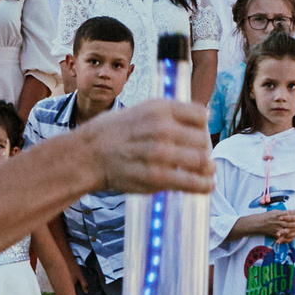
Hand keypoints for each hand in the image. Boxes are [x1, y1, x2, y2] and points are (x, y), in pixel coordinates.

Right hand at [84, 97, 215, 196]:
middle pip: (203, 139)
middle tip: (197, 157)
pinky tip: (206, 186)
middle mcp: (162, 128)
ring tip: (206, 171)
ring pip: (202, 161)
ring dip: (207, 168)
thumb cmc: (114, 133)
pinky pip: (192, 182)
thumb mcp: (141, 110)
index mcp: (159, 108)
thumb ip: (169, 114)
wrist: (88, 154)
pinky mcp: (157, 177)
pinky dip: (203, 185)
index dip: (201, 127)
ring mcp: (160, 153)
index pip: (201, 114)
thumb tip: (200, 120)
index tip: (197, 135)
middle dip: (203, 149)